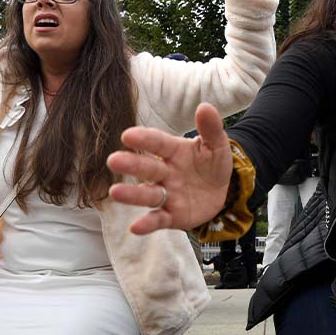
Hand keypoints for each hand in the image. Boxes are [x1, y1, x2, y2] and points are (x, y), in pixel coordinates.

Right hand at [107, 103, 232, 234]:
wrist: (222, 191)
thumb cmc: (213, 164)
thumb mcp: (217, 145)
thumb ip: (211, 129)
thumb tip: (205, 107)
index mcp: (174, 151)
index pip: (158, 143)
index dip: (144, 139)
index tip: (128, 135)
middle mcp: (165, 172)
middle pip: (147, 168)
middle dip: (131, 164)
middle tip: (113, 160)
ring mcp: (166, 194)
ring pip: (147, 194)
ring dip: (132, 194)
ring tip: (115, 193)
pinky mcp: (172, 215)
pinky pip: (158, 219)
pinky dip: (147, 224)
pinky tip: (135, 227)